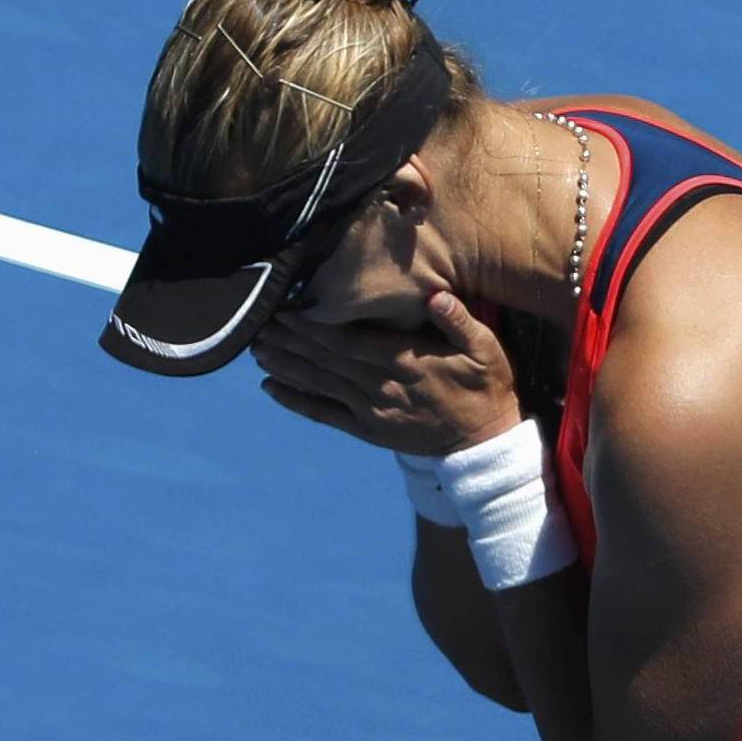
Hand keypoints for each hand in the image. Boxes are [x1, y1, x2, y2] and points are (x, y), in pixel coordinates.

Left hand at [251, 292, 522, 456]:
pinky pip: (325, 415)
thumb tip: (437, 296)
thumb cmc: (486, 388)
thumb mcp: (486, 349)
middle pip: (325, 358)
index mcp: (405, 361)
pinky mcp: (368, 430)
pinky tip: (270, 387)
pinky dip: (296, 401)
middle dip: (289, 339)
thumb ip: (460, 321)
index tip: (286, 306)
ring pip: (319, 384)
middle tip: (257, 319)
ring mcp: (371, 410)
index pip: (349, 339)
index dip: (314, 323)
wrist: (483, 444)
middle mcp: (381, 386)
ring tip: (255, 346)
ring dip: (285, 365)